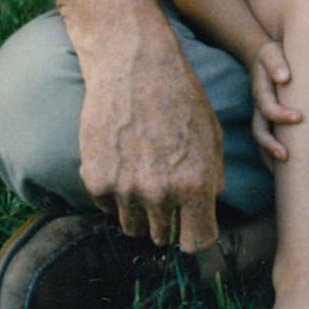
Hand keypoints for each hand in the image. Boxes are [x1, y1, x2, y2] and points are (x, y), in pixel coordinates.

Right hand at [77, 35, 223, 251]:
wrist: (135, 66)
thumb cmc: (180, 96)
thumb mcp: (212, 133)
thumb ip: (212, 176)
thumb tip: (207, 208)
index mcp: (195, 182)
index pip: (197, 241)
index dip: (196, 234)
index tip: (192, 223)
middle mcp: (160, 193)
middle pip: (163, 237)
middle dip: (169, 220)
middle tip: (168, 186)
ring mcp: (125, 190)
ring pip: (134, 226)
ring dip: (141, 209)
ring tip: (146, 170)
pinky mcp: (96, 181)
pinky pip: (109, 207)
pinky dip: (116, 192)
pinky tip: (124, 159)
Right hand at [249, 40, 300, 162]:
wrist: (267, 55)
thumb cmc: (275, 53)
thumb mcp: (273, 52)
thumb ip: (277, 63)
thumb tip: (285, 77)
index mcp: (261, 91)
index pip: (268, 108)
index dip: (281, 115)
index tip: (299, 118)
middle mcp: (259, 107)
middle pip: (260, 131)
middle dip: (271, 145)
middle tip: (286, 157)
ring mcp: (261, 115)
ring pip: (262, 140)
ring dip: (270, 155)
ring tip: (286, 169)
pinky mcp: (268, 120)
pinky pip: (267, 140)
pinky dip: (271, 156)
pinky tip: (285, 170)